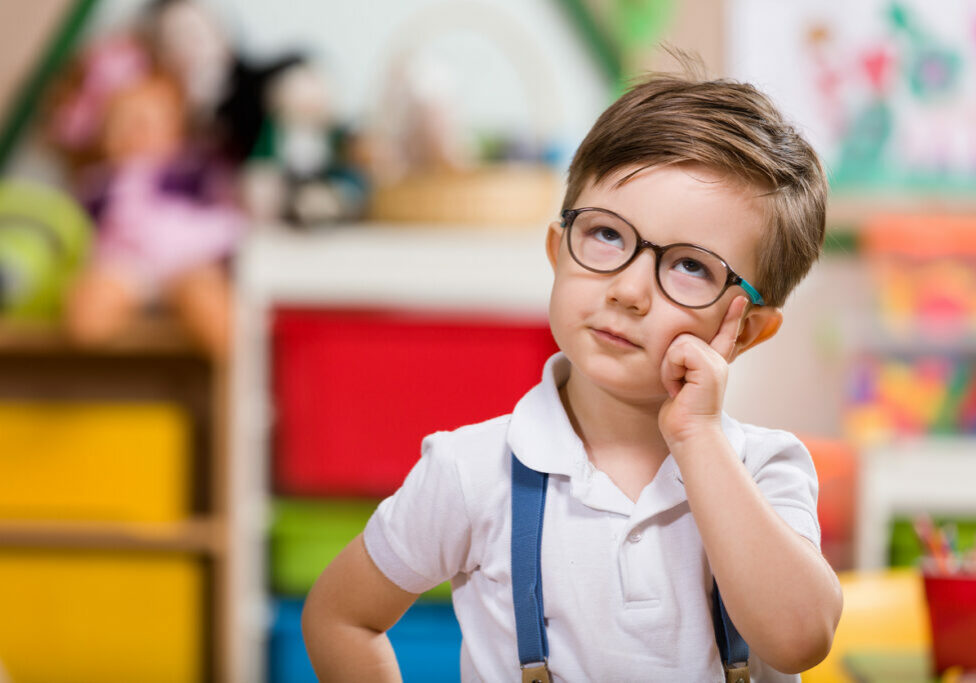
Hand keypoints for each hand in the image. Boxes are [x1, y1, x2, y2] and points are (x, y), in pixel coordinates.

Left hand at [658, 296, 747, 447]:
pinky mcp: (708, 367)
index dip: (731, 316)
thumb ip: (683, 367)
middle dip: (670, 361)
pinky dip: (670, 370)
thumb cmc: (681, 416)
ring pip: (679, 343)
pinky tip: (678, 388)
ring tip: (678, 388)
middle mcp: (717, 361)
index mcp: (712, 364)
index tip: (740, 297)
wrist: (690, 435)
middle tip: (676, 386)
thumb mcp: (680, 385)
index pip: (724, 335)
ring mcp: (715, 363)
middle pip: (683, 336)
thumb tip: (676, 352)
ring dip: (668, 368)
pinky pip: (678, 352)